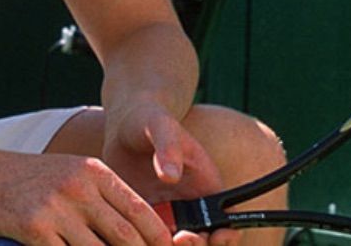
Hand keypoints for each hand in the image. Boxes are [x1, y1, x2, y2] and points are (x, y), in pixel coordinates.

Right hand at [0, 151, 172, 245]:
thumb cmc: (32, 178)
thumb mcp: (73, 173)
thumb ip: (103, 196)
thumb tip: (137, 229)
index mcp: (95, 172)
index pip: (139, 210)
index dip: (159, 238)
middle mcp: (79, 188)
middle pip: (124, 235)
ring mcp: (57, 209)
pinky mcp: (35, 229)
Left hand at [103, 103, 238, 245]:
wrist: (125, 124)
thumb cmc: (150, 119)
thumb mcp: (161, 126)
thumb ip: (168, 148)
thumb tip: (169, 175)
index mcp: (206, 186)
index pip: (225, 221)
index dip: (224, 236)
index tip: (214, 236)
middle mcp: (190, 205)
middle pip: (202, 241)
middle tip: (178, 240)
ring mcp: (167, 214)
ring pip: (172, 245)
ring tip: (149, 238)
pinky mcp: (145, 217)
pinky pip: (147, 240)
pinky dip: (142, 243)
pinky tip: (130, 237)